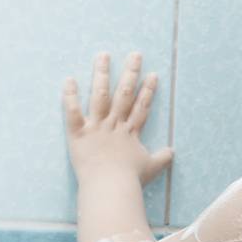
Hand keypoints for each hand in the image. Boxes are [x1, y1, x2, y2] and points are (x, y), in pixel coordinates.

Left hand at [62, 51, 172, 185]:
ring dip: (102, 74)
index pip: (141, 107)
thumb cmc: (129, 180)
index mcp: (130, 133)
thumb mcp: (150, 168)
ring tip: (103, 56)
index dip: (147, 90)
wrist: (110, 187)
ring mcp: (96, 128)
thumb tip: (172, 152)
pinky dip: (70, 96)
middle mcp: (114, 125)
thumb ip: (161, 158)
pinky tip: (69, 79)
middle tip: (135, 54)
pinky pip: (73, 112)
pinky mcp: (78, 134)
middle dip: (130, 73)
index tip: (153, 74)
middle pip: (124, 94)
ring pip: (100, 96)